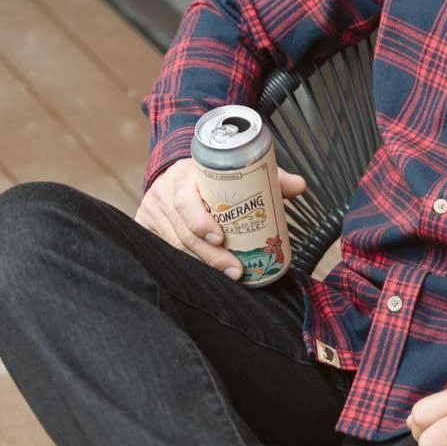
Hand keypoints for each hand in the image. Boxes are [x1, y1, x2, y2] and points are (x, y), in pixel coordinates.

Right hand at [135, 157, 305, 279]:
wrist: (177, 171)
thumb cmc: (212, 175)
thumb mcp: (236, 170)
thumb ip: (269, 176)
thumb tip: (300, 186)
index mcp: (185, 175)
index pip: (186, 200)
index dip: (200, 221)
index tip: (221, 238)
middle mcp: (164, 193)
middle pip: (183, 231)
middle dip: (210, 254)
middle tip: (235, 269)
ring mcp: (152, 211)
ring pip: (174, 245)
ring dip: (202, 263)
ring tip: (230, 274)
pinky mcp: (146, 226)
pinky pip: (163, 250)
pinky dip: (185, 263)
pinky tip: (204, 275)